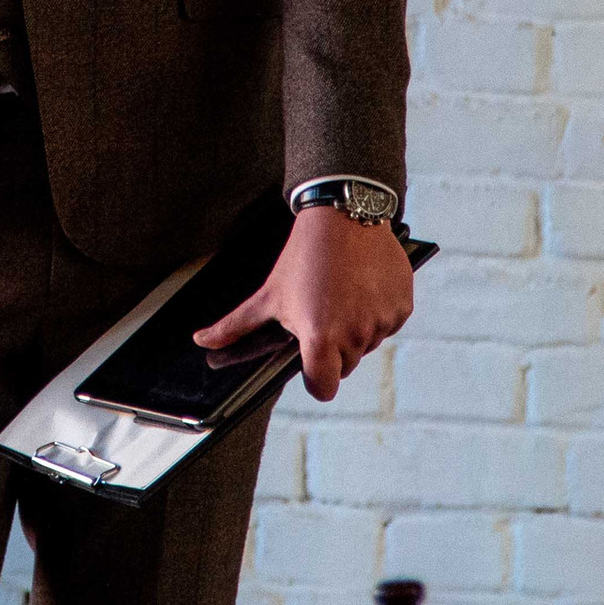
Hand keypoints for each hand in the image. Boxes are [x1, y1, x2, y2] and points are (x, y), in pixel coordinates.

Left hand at [195, 209, 413, 401]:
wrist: (343, 216)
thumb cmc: (302, 257)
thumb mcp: (269, 294)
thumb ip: (236, 327)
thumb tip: (201, 343)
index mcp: (320, 339)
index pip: (323, 388)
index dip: (316, 378)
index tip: (312, 361)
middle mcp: (355, 336)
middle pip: (345, 366)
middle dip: (333, 348)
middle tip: (321, 312)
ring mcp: (382, 322)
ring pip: (368, 343)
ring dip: (356, 328)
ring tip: (340, 294)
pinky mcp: (402, 307)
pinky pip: (388, 324)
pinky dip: (378, 312)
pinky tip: (362, 287)